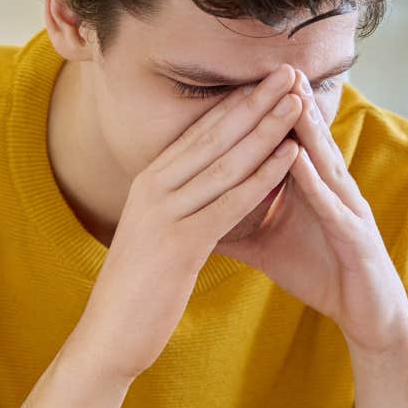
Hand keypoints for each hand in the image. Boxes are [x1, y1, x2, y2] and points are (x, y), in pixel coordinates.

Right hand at [81, 64, 305, 379]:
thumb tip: (203, 182)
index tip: (267, 77)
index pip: (199, 131)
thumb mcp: (155, 232)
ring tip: (298, 103)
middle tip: (289, 71)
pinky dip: (263, 177)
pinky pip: (229, 202)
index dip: (236, 101)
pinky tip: (290, 158)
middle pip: (214, 135)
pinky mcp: (180, 243)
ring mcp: (165, 213)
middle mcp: (153, 187)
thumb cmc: (138, 288)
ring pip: (226, 161)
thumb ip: (178, 203)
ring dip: (267, 129)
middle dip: (255, 101)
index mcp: (149, 181)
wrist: (109, 335)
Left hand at [213, 72, 407, 352]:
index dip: (268, 113)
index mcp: (311, 188)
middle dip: (293, 104)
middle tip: (276, 67)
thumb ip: (236, 226)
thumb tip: (193, 216)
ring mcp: (347, 209)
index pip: (287, 142)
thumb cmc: (320, 273)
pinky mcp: (355, 235)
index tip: (246, 80)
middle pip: (309, 140)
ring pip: (325, 162)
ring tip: (292, 96)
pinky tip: (300, 161)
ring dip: (310, 130)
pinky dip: (315, 183)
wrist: (363, 313)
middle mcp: (332, 189)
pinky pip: (332, 205)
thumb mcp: (268, 246)